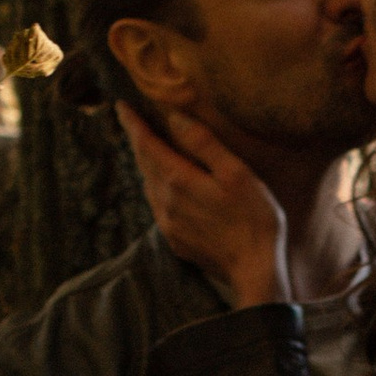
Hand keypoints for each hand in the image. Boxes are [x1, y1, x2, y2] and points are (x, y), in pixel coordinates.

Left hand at [119, 101, 290, 309]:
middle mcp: (165, 202)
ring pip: (149, 186)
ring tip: (150, 150)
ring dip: (147, 165)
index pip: (145, 144)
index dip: (132, 124)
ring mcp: (167, 224)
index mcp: (178, 180)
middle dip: (138, 141)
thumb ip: (204, 143)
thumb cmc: (254, 217)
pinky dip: (158, 189)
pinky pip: (158, 207)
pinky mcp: (175, 240)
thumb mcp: (236, 173)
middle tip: (133, 123)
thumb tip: (175, 118)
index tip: (120, 106)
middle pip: (144, 164)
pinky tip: (168, 187)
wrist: (254, 269)